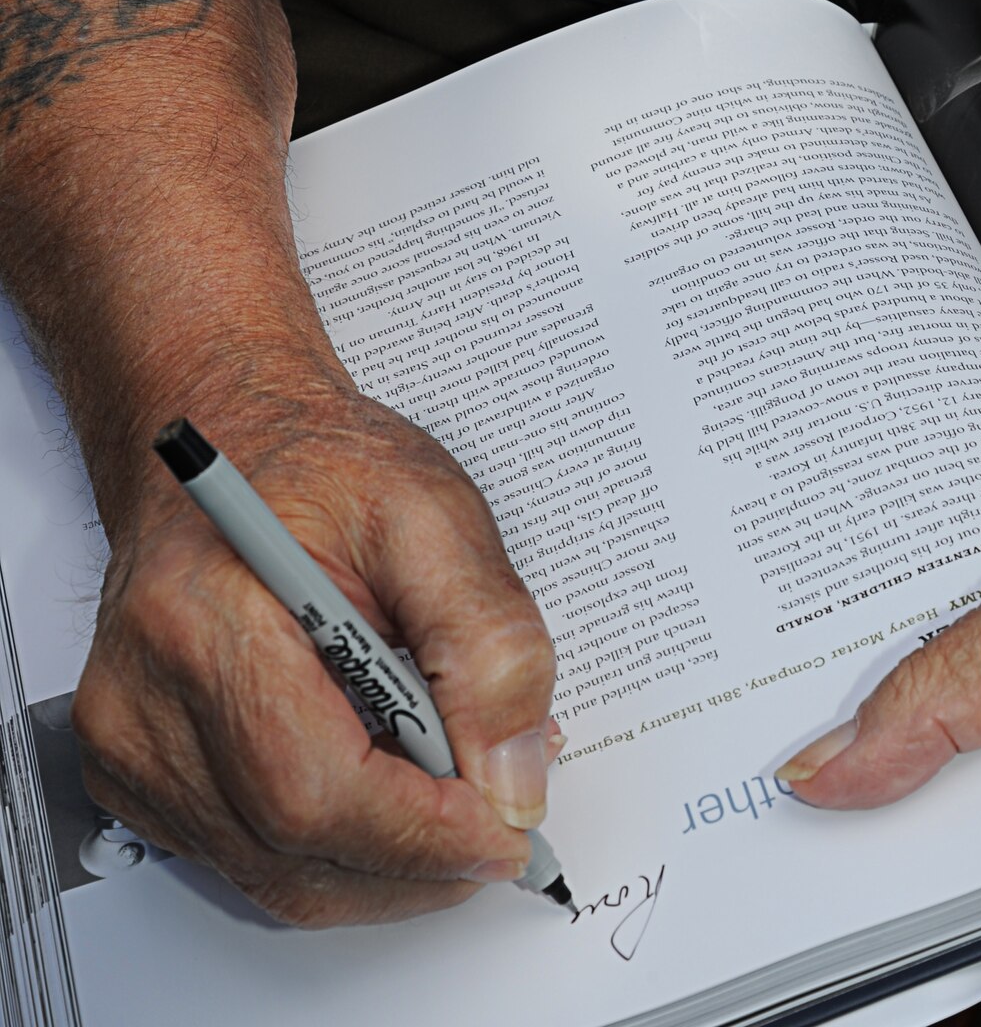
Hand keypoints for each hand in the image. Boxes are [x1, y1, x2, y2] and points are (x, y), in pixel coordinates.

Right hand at [72, 381, 558, 926]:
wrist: (236, 443)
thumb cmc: (318, 469)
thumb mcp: (435, 513)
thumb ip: (490, 643)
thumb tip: (512, 780)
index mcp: (202, 617)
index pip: (311, 790)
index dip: (420, 835)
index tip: (504, 833)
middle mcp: (142, 697)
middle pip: (293, 853)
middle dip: (417, 856)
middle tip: (500, 815)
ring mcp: (130, 747)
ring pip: (276, 874)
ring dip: (383, 858)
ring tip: (450, 780)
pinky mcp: (139, 777)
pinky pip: (251, 859)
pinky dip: (335, 846)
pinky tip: (383, 776)